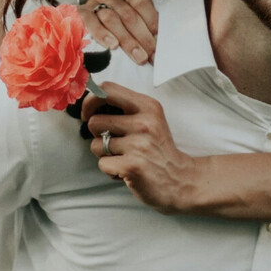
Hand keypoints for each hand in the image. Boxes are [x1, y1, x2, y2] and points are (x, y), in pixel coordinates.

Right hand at [78, 0, 158, 64]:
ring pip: (112, 19)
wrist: (85, 28)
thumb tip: (167, 7)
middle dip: (142, 37)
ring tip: (138, 56)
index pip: (141, 2)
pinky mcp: (81, 14)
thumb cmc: (116, 26)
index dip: (151, 20)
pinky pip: (91, 22)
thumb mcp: (135, 18)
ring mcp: (94, 4)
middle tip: (151, 55)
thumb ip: (151, 13)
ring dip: (127, 40)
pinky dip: (102, 34)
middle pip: (128, 14)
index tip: (160, 39)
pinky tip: (112, 45)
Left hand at [82, 82, 197, 214]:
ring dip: (104, 154)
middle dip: (97, 135)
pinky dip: (110, 170)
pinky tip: (126, 170)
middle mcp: (144, 123)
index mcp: (147, 106)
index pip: (107, 90)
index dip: (90, 101)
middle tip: (114, 143)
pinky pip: (102, 164)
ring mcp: (138, 145)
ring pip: (96, 145)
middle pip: (95, 121)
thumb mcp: (150, 119)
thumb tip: (90, 104)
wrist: (181, 179)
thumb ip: (126, 109)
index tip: (89, 114)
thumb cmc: (158, 149)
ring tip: (123, 157)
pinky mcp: (132, 166)